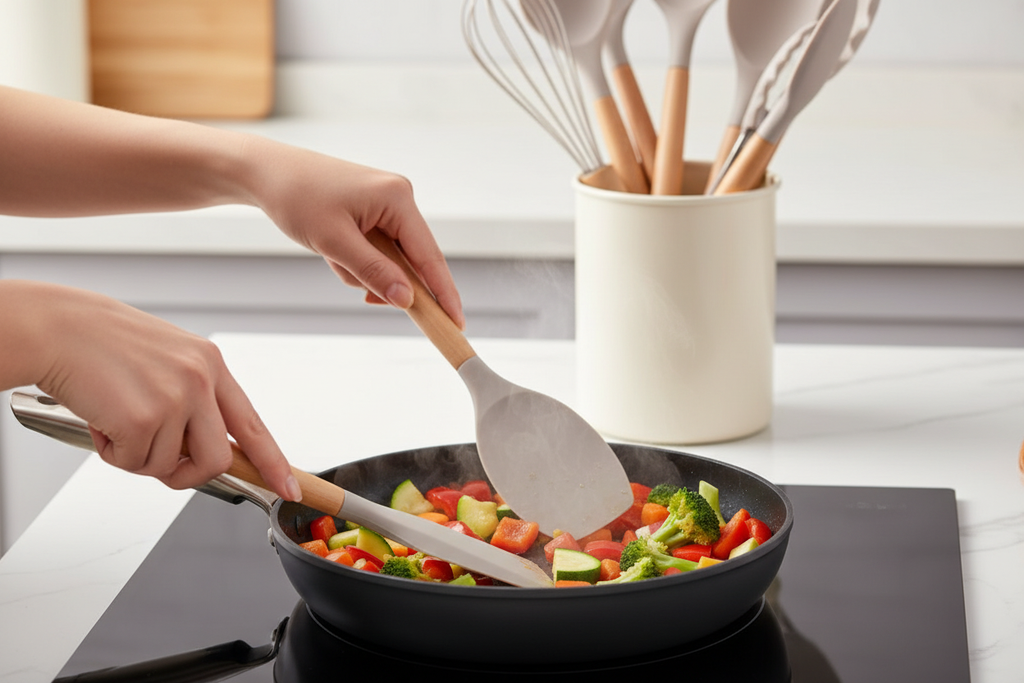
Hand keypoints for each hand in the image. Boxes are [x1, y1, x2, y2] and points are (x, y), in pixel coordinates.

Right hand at [1, 281, 300, 500]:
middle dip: (187, 474)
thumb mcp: (167, 360)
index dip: (272, 462)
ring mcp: (176, 399)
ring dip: (137, 457)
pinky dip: (112, 453)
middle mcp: (201, 379)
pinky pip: (134, 464)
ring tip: (116, 422)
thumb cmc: (103, 345)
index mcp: (211, 364)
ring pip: (169, 467)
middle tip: (154, 458)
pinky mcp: (144, 418)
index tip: (288, 487)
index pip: (252, 424)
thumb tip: (201, 448)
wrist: (58, 327)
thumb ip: (193, 399)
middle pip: (217, 460)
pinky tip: (101, 421)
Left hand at [241, 137, 464, 327]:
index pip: (430, 256)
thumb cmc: (297, 197)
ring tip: (331, 257)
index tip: (456, 323)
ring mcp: (386, 205)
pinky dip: (356, 261)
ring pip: (389, 260)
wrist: (265, 172)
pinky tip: (333, 252)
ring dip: (362, 270)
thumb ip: (374, 272)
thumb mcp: (334, 241)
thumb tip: (406, 300)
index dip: (444, 293)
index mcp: (398, 198)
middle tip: (362, 290)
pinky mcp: (372, 212)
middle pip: (410, 260)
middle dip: (383, 279)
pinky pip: (375, 251)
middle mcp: (399, 198)